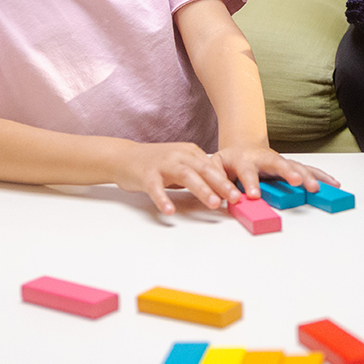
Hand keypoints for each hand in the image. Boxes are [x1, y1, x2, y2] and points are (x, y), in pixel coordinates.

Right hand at [112, 141, 239, 215]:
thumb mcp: (181, 163)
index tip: (240, 194)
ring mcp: (162, 164)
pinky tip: (169, 211)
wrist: (124, 157)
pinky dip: (163, 199)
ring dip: (201, 189)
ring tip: (213, 203)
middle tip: (235, 198)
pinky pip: (156, 188)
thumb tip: (220, 191)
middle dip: (221, 184)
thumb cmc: (156, 162)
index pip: (212, 167)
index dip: (226, 180)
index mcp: (189, 152)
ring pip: (185, 175)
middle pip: (203, 169)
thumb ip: (198, 173)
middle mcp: (178, 155)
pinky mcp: (146, 175)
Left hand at [212, 144, 338, 200]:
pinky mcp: (290, 166)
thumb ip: (215, 181)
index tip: (253, 195)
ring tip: (317, 188)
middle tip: (298, 182)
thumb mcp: (214, 167)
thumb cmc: (228, 161)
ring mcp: (279, 161)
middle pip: (278, 163)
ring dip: (307, 176)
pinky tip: (333, 184)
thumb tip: (218, 197)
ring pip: (295, 166)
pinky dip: (321, 176)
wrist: (241, 146)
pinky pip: (307, 170)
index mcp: (244, 160)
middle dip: (289, 173)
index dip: (251, 183)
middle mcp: (265, 158)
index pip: (247, 171)